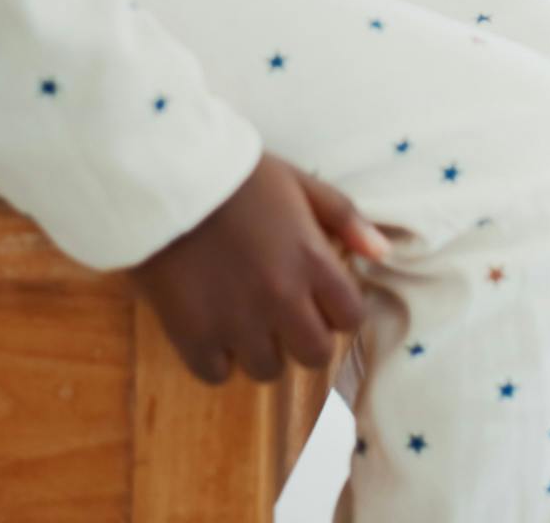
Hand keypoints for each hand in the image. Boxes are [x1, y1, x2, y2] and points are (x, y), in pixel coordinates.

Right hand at [135, 154, 386, 383]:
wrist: (167, 176)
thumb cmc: (238, 176)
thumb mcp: (301, 183)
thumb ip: (346, 219)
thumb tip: (382, 252)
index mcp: (312, 263)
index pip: (350, 319)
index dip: (336, 310)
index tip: (317, 297)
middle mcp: (281, 300)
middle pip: (314, 354)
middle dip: (304, 338)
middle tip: (282, 315)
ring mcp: (236, 322)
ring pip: (267, 370)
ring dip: (260, 349)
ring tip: (243, 318)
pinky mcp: (192, 334)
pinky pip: (216, 373)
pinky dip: (216, 358)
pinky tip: (211, 327)